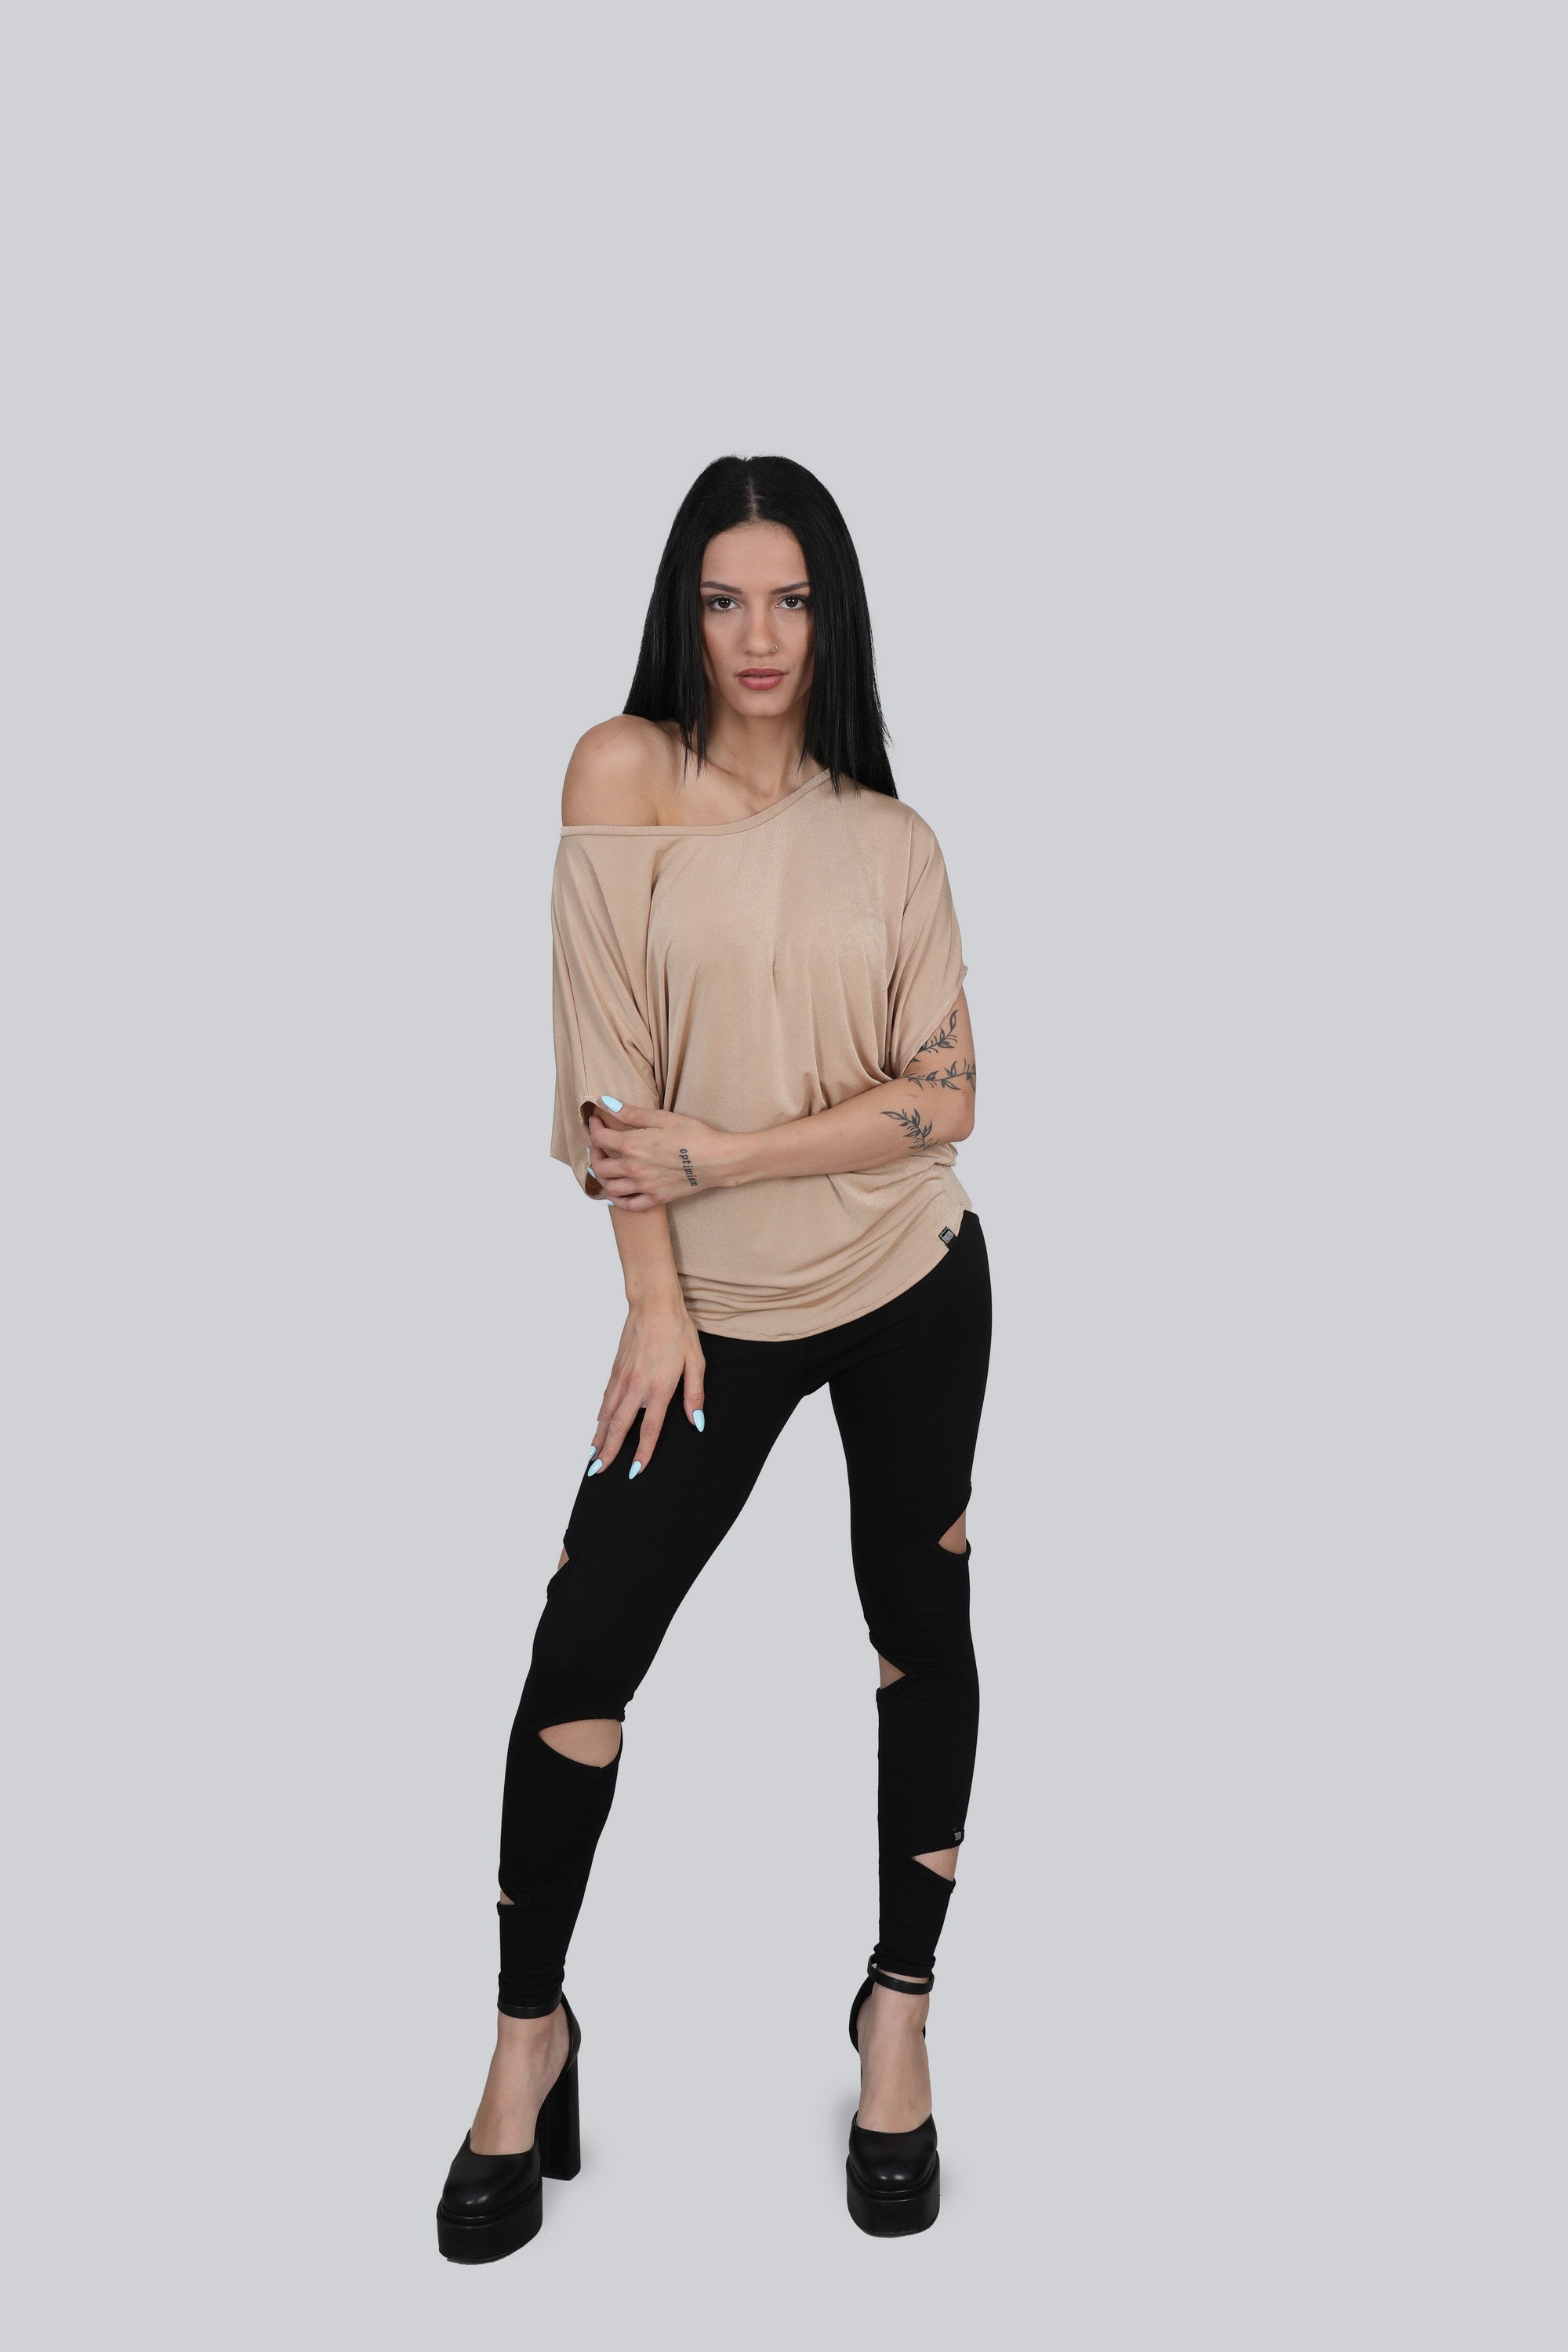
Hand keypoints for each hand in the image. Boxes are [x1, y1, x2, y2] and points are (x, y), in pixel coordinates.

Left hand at [585, 1103, 752, 1207]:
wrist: (718, 1160)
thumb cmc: (694, 1135)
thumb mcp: (663, 1118)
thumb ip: (632, 1113)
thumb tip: (608, 1103)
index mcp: (632, 1145)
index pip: (600, 1138)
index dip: (594, 1128)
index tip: (597, 1121)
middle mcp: (633, 1168)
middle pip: (599, 1166)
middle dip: (593, 1153)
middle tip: (598, 1145)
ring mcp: (643, 1186)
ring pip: (609, 1187)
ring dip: (601, 1177)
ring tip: (605, 1166)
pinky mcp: (656, 1198)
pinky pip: (629, 1205)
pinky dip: (617, 1200)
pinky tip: (615, 1193)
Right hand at [588, 1294, 705, 1477]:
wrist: (654, 1305)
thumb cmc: (678, 1331)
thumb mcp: (696, 1363)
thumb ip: (694, 1395)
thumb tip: (696, 1422)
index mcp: (659, 1388)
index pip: (649, 1429)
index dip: (642, 1453)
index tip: (634, 1471)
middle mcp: (637, 1387)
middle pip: (619, 1427)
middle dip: (608, 1452)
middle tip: (597, 1472)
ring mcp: (622, 1378)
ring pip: (606, 1415)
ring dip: (599, 1437)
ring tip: (592, 1456)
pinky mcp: (615, 1369)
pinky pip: (605, 1398)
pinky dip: (600, 1416)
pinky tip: (598, 1425)